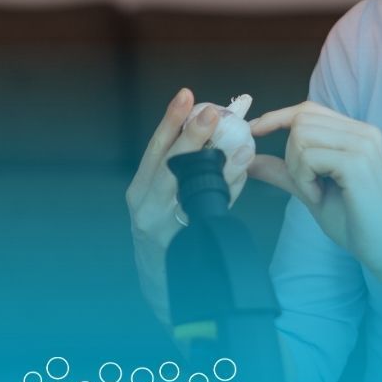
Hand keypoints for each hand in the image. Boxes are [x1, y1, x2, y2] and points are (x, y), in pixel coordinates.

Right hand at [126, 89, 253, 318]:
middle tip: (211, 113)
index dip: (170, 121)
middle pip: (168, 166)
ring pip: (188, 190)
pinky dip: (227, 190)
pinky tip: (240, 172)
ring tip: (238, 143)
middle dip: (190, 138)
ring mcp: (161, 227)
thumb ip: (187, 166)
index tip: (186, 95)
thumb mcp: (165, 198)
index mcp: (141, 187)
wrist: (164, 286)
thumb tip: (217, 124)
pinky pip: (208, 212)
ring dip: (214, 164)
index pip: (154, 149)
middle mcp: (144, 205)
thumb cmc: (169, 232)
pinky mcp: (181, 244)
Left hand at [249, 101, 381, 270]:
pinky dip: (304, 180)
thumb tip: (249, 160)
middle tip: (307, 184)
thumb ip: (284, 171)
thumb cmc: (352, 220)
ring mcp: (363, 144)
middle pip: (300, 120)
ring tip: (316, 191)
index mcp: (357, 133)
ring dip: (297, 168)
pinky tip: (320, 197)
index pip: (309, 110)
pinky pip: (308, 158)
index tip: (254, 129)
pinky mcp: (356, 162)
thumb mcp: (310, 189)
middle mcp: (364, 131)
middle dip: (290, 154)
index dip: (277, 117)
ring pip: (301, 136)